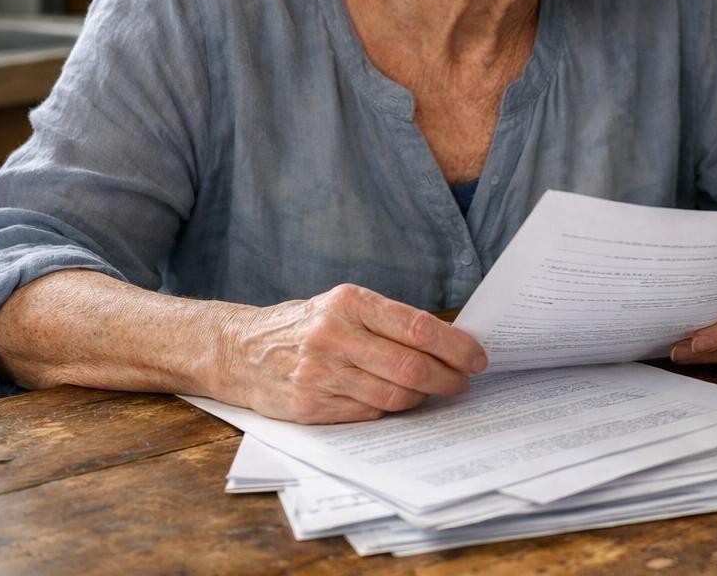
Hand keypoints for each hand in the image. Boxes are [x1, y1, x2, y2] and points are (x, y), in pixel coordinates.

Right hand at [216, 284, 486, 423]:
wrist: (238, 350)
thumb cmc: (305, 325)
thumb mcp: (343, 306)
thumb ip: (388, 322)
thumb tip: (448, 343)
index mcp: (350, 303)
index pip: (418, 327)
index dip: (455, 346)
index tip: (478, 357)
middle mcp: (335, 335)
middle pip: (411, 366)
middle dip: (448, 378)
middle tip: (463, 382)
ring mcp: (321, 373)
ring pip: (393, 395)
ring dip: (422, 398)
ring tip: (433, 392)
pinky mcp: (310, 406)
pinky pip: (368, 413)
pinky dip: (389, 409)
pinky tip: (396, 402)